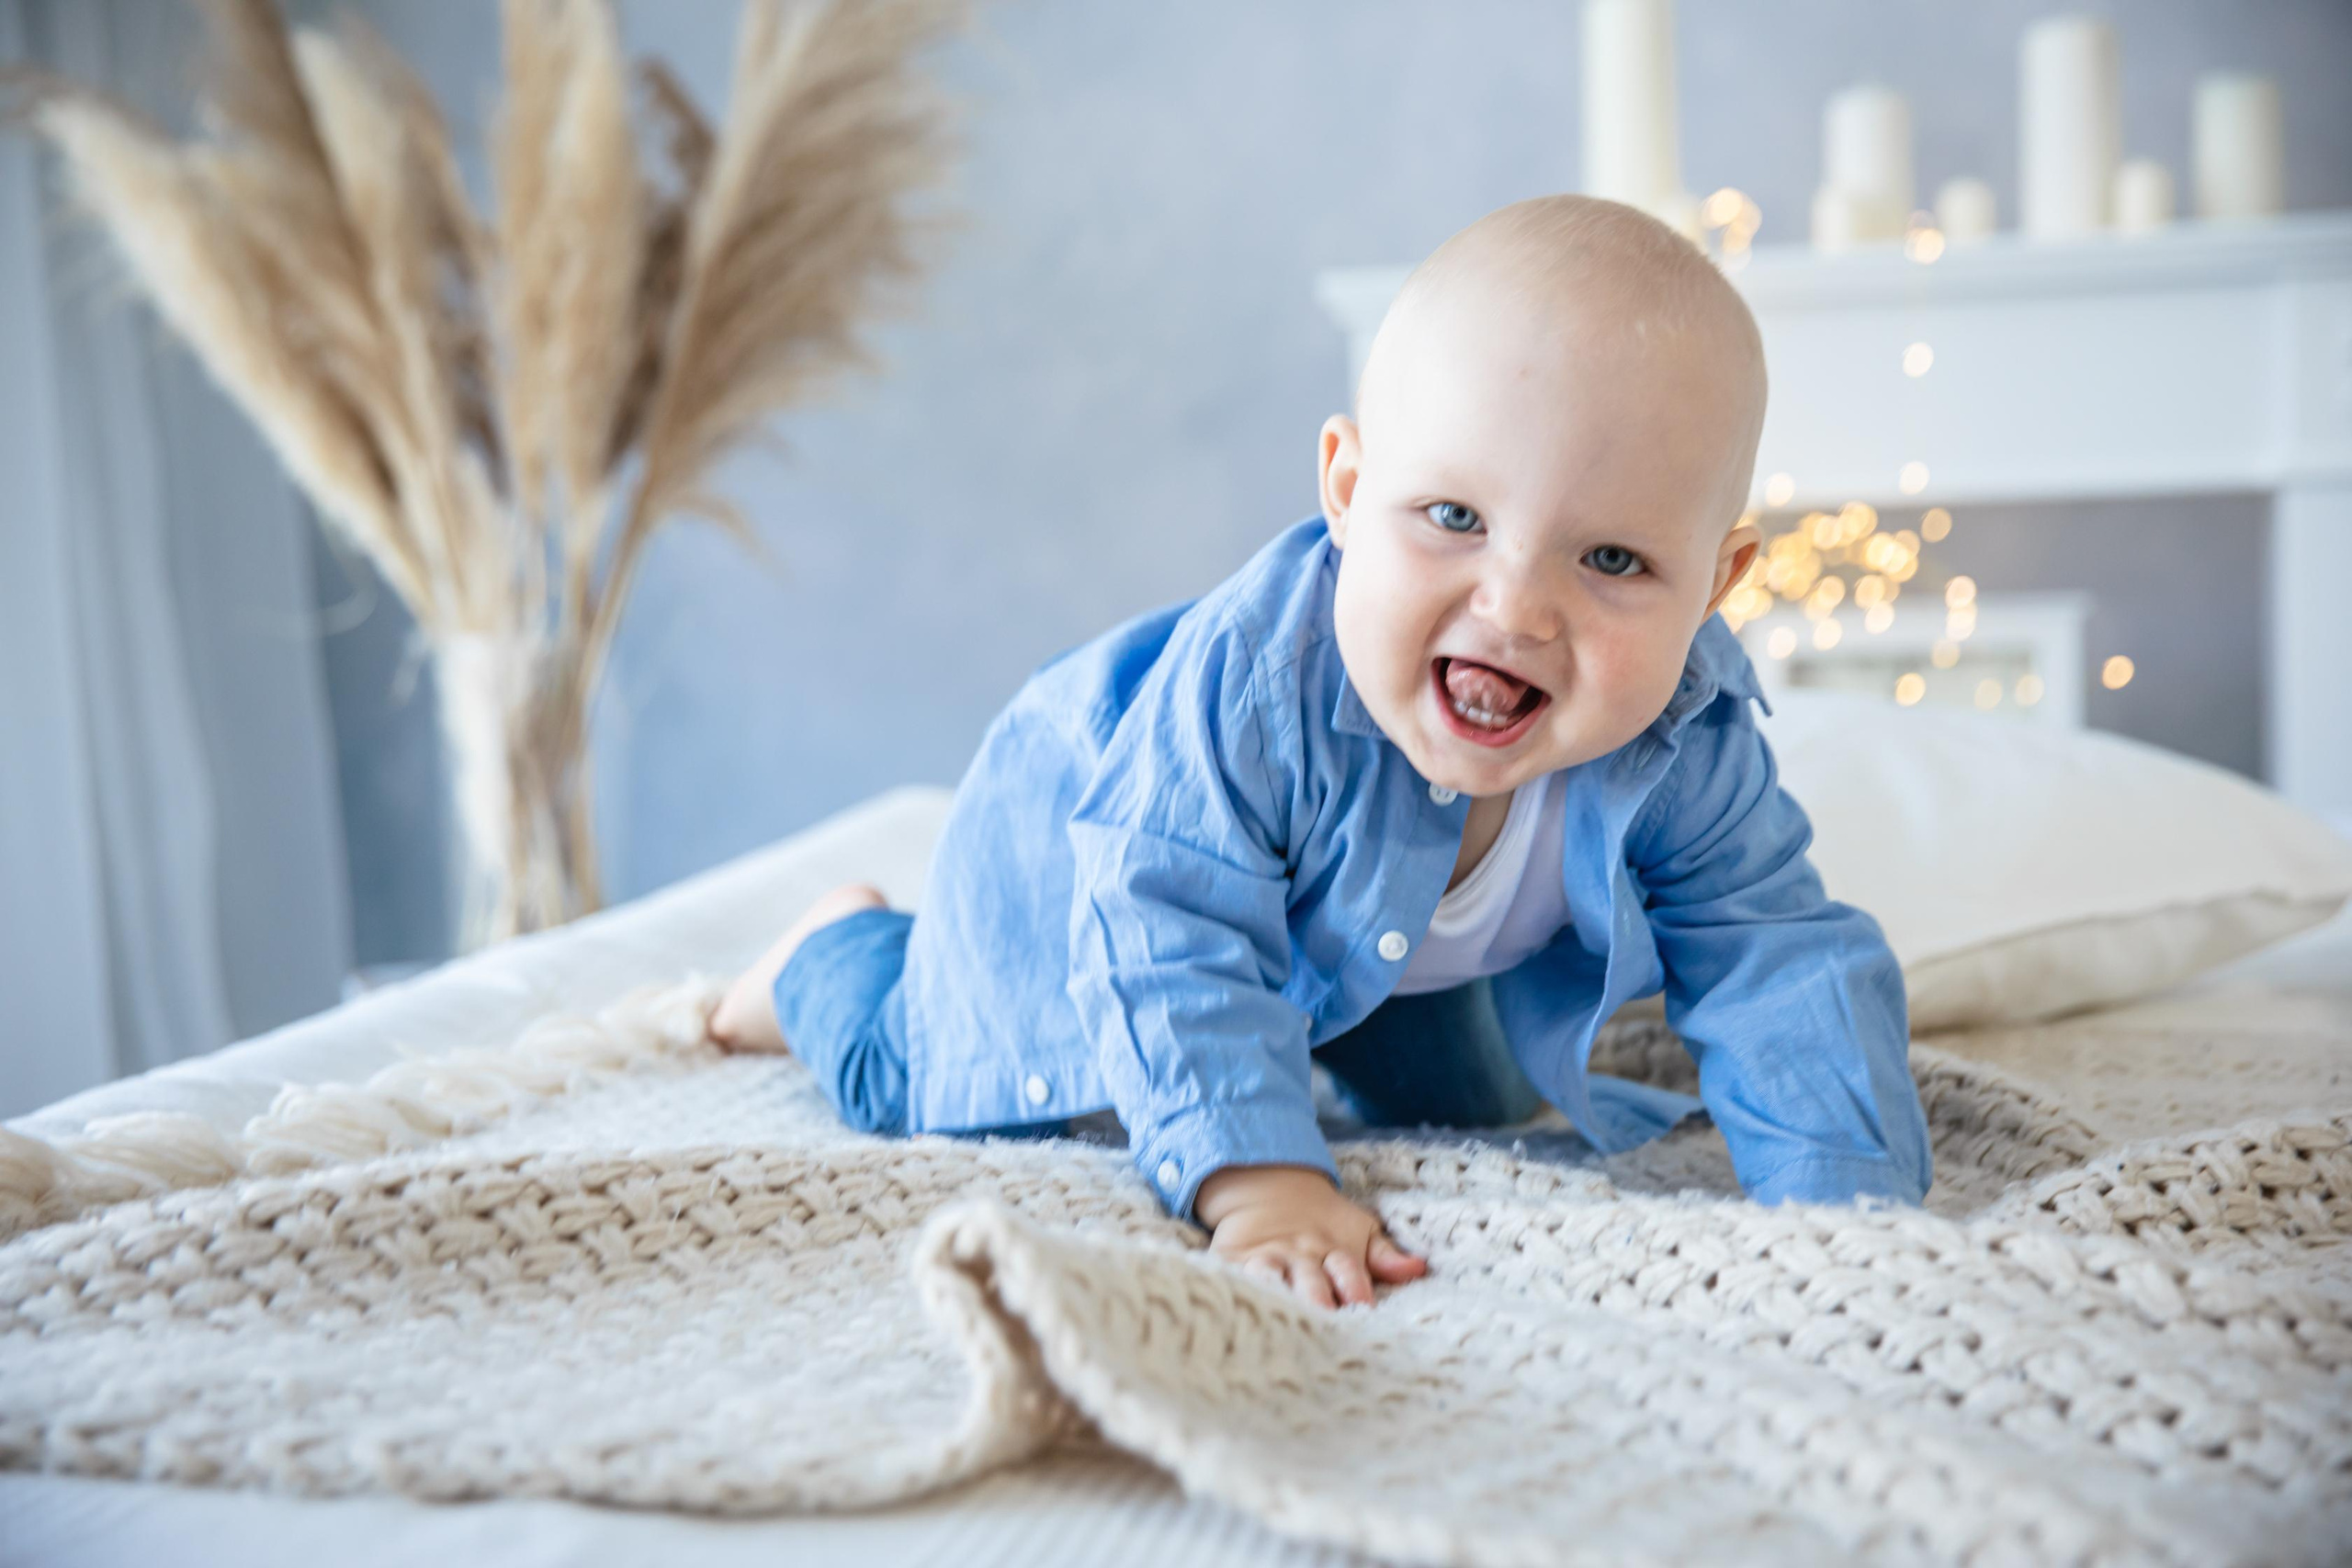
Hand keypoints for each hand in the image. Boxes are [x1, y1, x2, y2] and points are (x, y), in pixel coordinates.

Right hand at [1194, 1164, 1426, 1308]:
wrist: (1268, 1185)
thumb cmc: (1323, 1222)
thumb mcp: (1359, 1231)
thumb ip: (1385, 1256)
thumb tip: (1418, 1268)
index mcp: (1335, 1252)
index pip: (1348, 1272)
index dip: (1355, 1290)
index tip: (1363, 1310)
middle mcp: (1302, 1258)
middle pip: (1311, 1282)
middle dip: (1318, 1301)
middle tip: (1324, 1322)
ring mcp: (1267, 1259)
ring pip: (1271, 1279)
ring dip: (1277, 1296)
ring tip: (1280, 1318)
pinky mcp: (1235, 1260)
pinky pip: (1234, 1276)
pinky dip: (1235, 1289)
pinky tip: (1237, 1307)